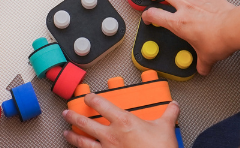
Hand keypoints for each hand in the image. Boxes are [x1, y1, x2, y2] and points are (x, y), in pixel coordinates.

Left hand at [62, 94, 179, 147]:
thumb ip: (168, 113)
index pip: (101, 105)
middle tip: (67, 113)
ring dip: (73, 137)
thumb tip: (172, 106)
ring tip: (66, 133)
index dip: (91, 99)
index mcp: (124, 121)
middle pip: (86, 123)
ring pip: (84, 142)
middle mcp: (112, 135)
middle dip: (74, 117)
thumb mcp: (166, 127)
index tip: (88, 97)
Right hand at [142, 0, 236, 75]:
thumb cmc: (218, 40)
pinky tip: (209, 2)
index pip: (154, 15)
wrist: (234, 28)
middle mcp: (186, 8)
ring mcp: (199, 0)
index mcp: (178, 23)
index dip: (147, 15)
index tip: (147, 17)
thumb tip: (203, 68)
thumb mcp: (207, 57)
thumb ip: (202, 63)